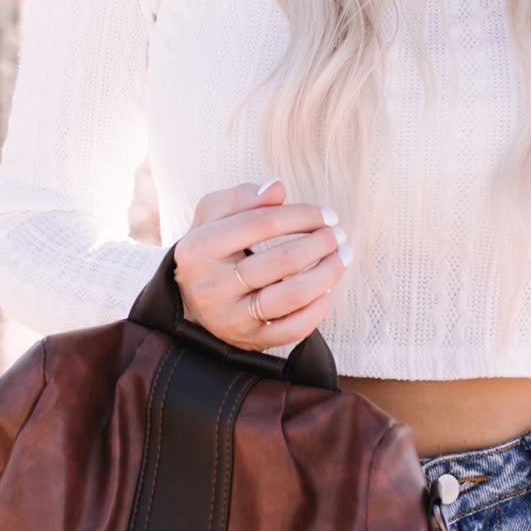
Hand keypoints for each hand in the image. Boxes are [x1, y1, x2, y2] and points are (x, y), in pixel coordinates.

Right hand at [172, 180, 351, 349]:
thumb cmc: (209, 251)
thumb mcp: (212, 215)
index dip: (302, 215)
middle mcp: (212, 286)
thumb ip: (242, 197)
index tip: (326, 215)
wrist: (189, 300)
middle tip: (337, 235)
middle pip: (283, 259)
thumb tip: (278, 190)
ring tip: (341, 258)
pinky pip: (294, 328)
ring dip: (326, 274)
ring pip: (292, 295)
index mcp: (200, 248)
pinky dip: (318, 309)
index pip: (263, 223)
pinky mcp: (249, 340)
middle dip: (320, 243)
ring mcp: (231, 317)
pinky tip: (325, 292)